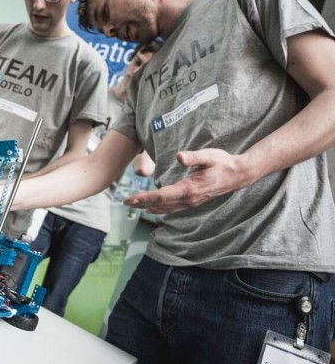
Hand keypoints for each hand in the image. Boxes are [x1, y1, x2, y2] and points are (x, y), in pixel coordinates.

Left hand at [123, 148, 251, 213]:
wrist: (238, 174)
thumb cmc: (223, 162)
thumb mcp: (208, 155)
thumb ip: (193, 157)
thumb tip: (179, 156)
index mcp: (189, 189)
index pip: (161, 195)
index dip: (144, 198)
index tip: (130, 199)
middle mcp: (189, 199)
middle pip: (160, 204)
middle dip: (142, 204)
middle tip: (125, 203)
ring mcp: (192, 202)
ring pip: (166, 208)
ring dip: (149, 207)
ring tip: (135, 206)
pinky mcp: (194, 201)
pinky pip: (174, 208)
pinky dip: (161, 208)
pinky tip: (154, 208)